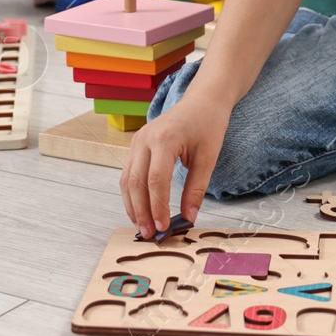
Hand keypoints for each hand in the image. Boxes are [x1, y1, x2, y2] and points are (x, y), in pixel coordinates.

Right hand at [120, 92, 230, 238]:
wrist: (201, 100)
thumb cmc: (207, 125)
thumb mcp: (208, 157)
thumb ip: (196, 188)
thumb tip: (189, 217)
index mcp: (164, 139)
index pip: (156, 180)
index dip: (158, 206)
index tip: (163, 227)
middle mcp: (145, 139)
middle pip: (136, 182)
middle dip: (141, 211)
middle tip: (150, 234)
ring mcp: (137, 141)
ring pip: (127, 179)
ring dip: (132, 206)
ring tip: (142, 227)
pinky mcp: (136, 145)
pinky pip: (128, 173)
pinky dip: (131, 194)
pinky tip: (139, 210)